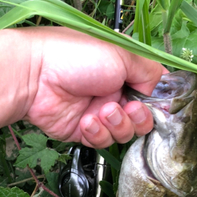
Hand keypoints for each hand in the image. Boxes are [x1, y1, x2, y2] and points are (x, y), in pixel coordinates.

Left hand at [23, 27, 165, 147]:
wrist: (35, 76)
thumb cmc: (76, 57)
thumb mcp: (122, 55)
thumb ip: (148, 72)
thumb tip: (161, 87)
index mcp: (124, 71)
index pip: (151, 92)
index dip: (158, 103)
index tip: (160, 107)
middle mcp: (113, 92)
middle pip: (142, 118)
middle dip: (139, 117)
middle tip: (129, 108)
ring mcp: (98, 113)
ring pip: (124, 133)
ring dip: (117, 124)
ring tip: (102, 111)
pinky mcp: (83, 131)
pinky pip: (102, 141)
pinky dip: (97, 132)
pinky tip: (85, 120)